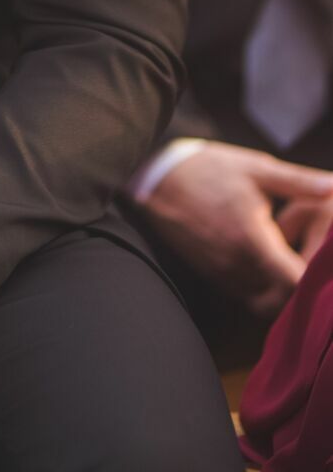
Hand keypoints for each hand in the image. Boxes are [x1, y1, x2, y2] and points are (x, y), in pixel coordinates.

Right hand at [142, 142, 332, 317]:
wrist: (156, 179)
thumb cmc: (208, 170)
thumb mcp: (256, 169)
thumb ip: (298, 182)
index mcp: (252, 239)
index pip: (294, 281)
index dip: (315, 279)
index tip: (324, 264)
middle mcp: (237, 265)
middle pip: (283, 301)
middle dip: (301, 291)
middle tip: (310, 266)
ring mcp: (221, 273)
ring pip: (264, 304)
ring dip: (281, 293)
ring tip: (290, 266)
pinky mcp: (211, 275)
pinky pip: (245, 296)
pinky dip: (261, 291)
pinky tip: (267, 266)